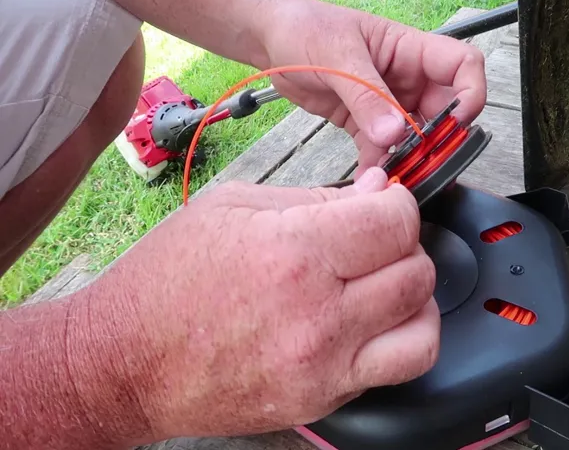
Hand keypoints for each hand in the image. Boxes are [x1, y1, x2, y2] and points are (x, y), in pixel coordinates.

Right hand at [75, 168, 438, 440]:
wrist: (125, 363)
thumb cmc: (166, 281)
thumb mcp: (232, 208)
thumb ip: (315, 198)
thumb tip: (374, 191)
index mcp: (292, 251)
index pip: (395, 222)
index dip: (399, 205)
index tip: (386, 204)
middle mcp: (316, 312)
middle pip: (415, 270)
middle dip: (406, 244)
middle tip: (379, 240)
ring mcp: (323, 365)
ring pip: (422, 326)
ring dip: (414, 296)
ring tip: (385, 282)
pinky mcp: (322, 399)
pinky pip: (399, 369)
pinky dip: (404, 339)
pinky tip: (377, 322)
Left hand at [255, 0, 486, 175]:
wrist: (270, 39)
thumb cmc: (305, 27)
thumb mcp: (337, 55)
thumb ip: (366, 95)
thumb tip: (394, 131)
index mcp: (409, 50)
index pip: (462, 66)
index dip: (470, 94)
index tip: (456, 123)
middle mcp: (405, 78)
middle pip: (444, 111)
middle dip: (440, 139)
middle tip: (426, 162)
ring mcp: (386, 102)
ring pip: (415, 136)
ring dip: (410, 158)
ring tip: (397, 176)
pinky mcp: (364, 122)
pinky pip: (382, 149)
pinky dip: (379, 165)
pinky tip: (369, 176)